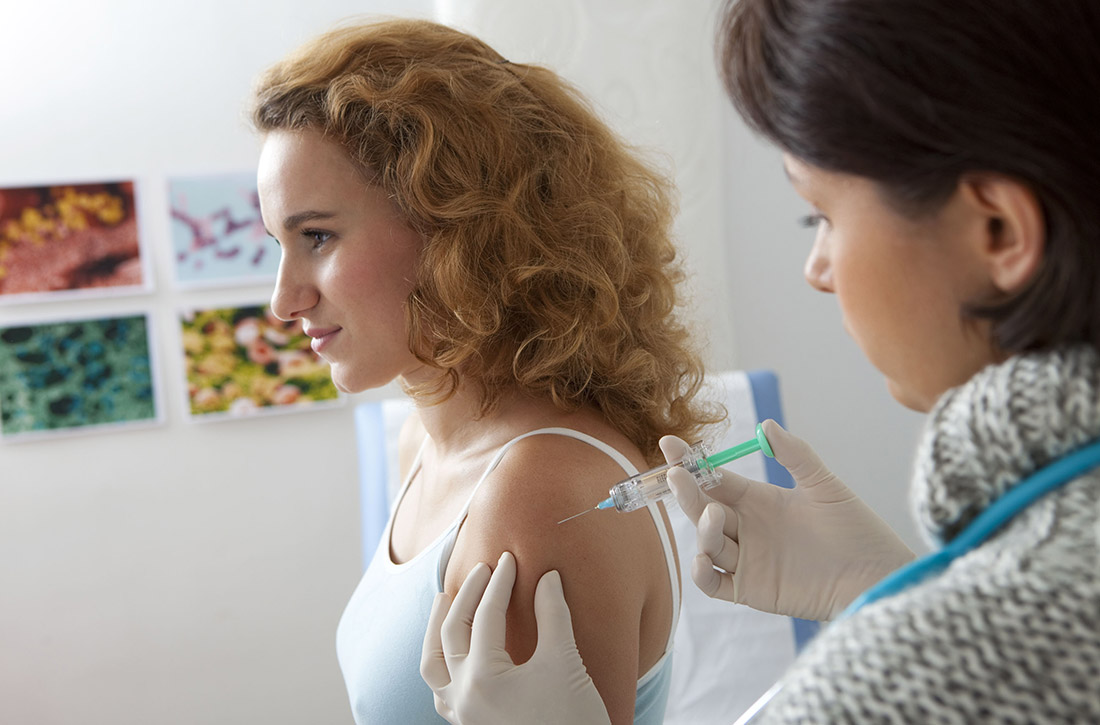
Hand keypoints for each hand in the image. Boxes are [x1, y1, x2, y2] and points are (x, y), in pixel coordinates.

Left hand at [420, 551, 610, 724]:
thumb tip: (547, 577)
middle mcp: (463, 697)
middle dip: (466, 597)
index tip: (510, 559)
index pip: (486, 617)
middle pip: (451, 634)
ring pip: (433, 666)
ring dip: (437, 631)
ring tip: (446, 602)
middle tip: (483, 570)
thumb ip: (552, 614)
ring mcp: (462, 716)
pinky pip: (441, 693)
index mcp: (482, 678)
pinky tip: (453, 655)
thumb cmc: (573, 719)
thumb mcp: (564, 661)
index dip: (499, 583)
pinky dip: (442, 666)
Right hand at [661, 419, 914, 620]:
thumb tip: (766, 425)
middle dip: (687, 491)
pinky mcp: (751, 591)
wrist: (876, 575)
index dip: (691, 463)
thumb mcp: (824, 485)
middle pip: (703, 508)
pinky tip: (703, 559)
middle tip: (677, 475)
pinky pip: (715, 584)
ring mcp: (747, 561)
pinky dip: (702, 573)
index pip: (714, 479)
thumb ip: (795, 455)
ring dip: (701, 530)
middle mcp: (747, 529)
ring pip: (708, 544)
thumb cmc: (856, 529)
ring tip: (713, 516)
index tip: (670, 444)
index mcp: (759, 500)